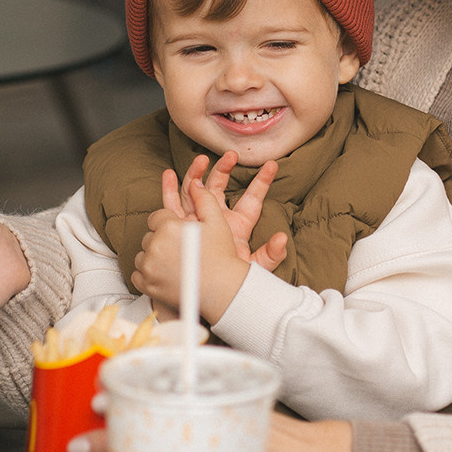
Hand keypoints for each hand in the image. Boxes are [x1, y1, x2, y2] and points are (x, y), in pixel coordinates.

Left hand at [67, 408, 352, 451]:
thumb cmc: (276, 432)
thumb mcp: (243, 400)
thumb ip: (206, 390)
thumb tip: (158, 374)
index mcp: (215, 407)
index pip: (160, 398)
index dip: (126, 399)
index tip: (98, 399)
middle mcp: (209, 437)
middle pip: (146, 436)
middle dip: (107, 441)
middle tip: (78, 445)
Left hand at [133, 178, 263, 321]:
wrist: (223, 291)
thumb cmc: (221, 256)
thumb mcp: (217, 222)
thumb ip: (204, 199)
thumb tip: (195, 183)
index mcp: (169, 227)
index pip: (157, 217)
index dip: (168, 223)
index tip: (179, 233)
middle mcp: (155, 245)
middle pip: (149, 236)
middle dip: (161, 239)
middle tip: (180, 249)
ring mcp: (149, 266)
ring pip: (143, 254)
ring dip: (154, 256)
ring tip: (174, 262)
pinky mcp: (147, 285)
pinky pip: (138, 274)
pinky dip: (148, 274)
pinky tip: (165, 274)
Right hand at [164, 153, 288, 272]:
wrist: (207, 295)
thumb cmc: (231, 282)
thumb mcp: (253, 268)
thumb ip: (270, 255)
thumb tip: (283, 239)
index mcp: (239, 225)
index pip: (252, 199)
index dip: (262, 182)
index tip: (272, 165)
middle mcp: (218, 218)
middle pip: (220, 187)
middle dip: (223, 169)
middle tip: (230, 155)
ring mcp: (198, 220)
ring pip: (196, 190)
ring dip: (196, 173)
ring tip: (200, 160)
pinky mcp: (181, 228)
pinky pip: (172, 206)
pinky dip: (169, 190)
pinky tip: (168, 175)